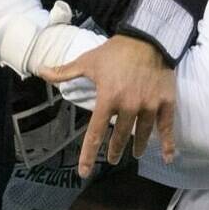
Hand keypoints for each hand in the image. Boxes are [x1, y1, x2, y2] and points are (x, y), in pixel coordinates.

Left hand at [41, 35, 177, 177]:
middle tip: (111, 159)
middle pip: (120, 137)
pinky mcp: (165, 102)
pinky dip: (168, 143)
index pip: (96, 132)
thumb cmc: (115, 51)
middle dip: (114, 150)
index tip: (83, 172)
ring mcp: (149, 105)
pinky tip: (168, 157)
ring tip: (135, 154)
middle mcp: (129, 106)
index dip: (88, 154)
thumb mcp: (87, 61)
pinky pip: (166, 127)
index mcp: (108, 98)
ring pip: (142, 134)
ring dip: (137, 146)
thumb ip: (65, 72)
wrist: (148, 37)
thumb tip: (40, 70)